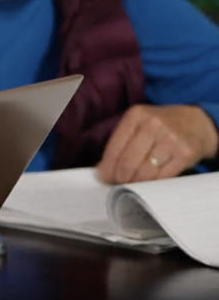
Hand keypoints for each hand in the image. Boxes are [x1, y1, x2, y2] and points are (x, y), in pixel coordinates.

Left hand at [96, 104, 218, 183]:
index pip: (114, 148)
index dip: (107, 167)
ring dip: (136, 183)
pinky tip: (149, 183)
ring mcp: (171, 138)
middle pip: (128, 161)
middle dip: (120, 177)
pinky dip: (153, 183)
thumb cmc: (160, 126)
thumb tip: (103, 168)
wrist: (197, 122)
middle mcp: (153, 124)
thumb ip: (121, 141)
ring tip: (133, 184)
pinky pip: (163, 176)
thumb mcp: (139, 123)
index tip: (104, 178)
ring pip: (145, 172)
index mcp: (136, 115)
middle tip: (118, 184)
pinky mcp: (186, 153)